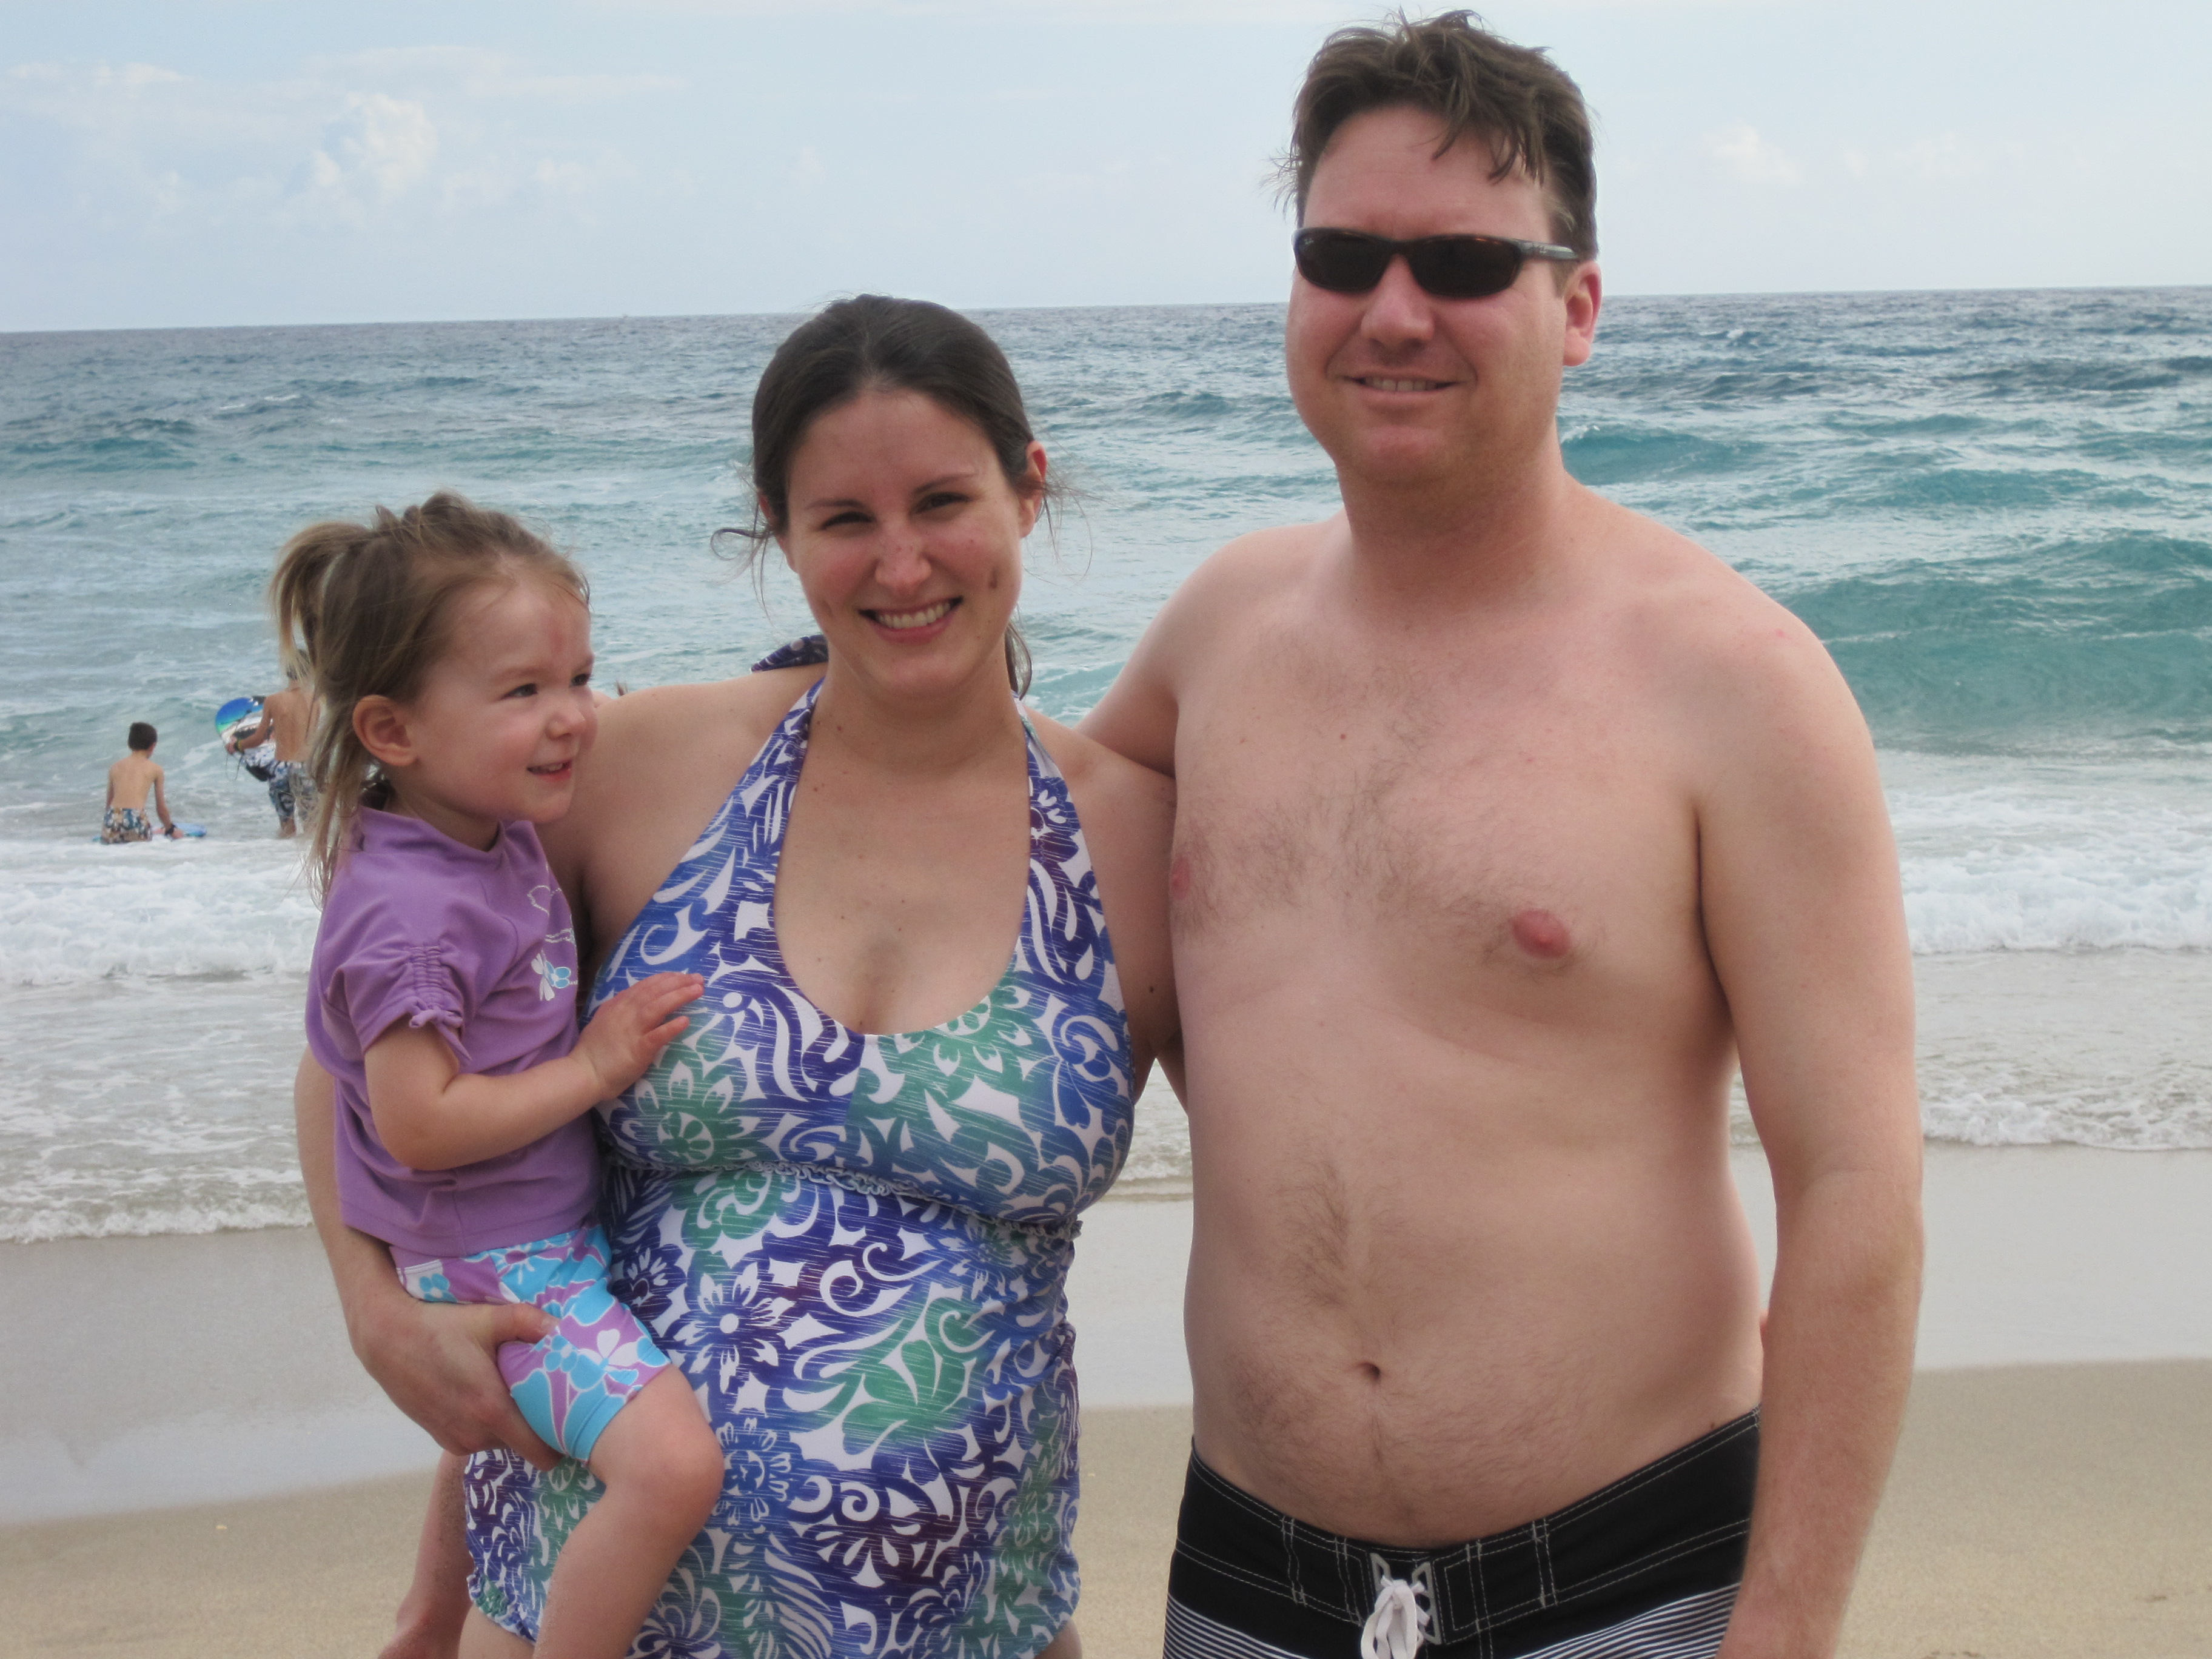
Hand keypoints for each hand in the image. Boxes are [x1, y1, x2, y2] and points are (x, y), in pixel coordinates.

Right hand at [352, 1285, 562, 1469]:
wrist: (387, 1340)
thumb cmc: (439, 1327)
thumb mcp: (487, 1318)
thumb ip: (529, 1321)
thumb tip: (564, 1327)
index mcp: (491, 1411)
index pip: (541, 1452)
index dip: (562, 1441)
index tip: (574, 1421)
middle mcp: (475, 1434)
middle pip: (525, 1446)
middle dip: (538, 1427)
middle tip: (547, 1396)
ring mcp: (456, 1440)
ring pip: (502, 1442)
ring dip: (511, 1424)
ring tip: (513, 1391)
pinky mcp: (442, 1439)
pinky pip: (480, 1439)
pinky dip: (488, 1425)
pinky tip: (486, 1395)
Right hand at [573, 971, 703, 1099]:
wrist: (583, 1073)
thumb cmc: (595, 1051)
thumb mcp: (606, 1020)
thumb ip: (622, 1009)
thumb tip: (638, 1001)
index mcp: (618, 1005)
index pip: (646, 985)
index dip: (666, 978)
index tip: (683, 975)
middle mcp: (625, 1013)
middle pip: (655, 991)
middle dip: (678, 982)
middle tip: (698, 978)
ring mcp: (631, 1030)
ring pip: (657, 1007)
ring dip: (679, 996)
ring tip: (697, 990)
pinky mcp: (638, 1050)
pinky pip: (657, 1035)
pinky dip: (671, 1027)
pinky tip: (685, 1021)